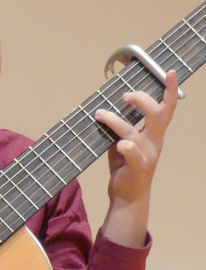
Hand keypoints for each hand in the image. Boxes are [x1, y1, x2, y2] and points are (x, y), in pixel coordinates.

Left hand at [97, 69, 178, 246]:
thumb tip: (107, 109)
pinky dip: (125, 146)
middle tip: (125, 96)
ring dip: (115, 120)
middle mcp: (154, 143)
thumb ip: (120, 128)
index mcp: (154, 135)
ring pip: (132, 131)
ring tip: (100, 114)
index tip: (169, 71)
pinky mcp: (136, 167)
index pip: (167, 108)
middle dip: (142, 100)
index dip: (169, 90)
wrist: (127, 198)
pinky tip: (118, 145)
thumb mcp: (124, 145)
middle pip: (157, 114)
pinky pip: (131, 153)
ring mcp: (146, 155)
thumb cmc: (125, 169)